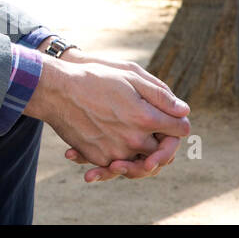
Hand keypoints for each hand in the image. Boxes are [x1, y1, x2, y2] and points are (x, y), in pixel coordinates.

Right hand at [24, 58, 190, 173]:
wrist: (56, 91)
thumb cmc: (93, 78)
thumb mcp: (129, 75)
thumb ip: (160, 94)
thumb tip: (183, 110)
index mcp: (146, 118)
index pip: (180, 129)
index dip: (178, 122)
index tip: (170, 117)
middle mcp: (134, 140)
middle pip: (163, 150)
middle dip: (160, 139)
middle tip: (149, 127)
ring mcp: (116, 152)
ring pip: (141, 160)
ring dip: (140, 151)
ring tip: (129, 133)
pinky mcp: (99, 158)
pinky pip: (117, 162)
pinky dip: (116, 154)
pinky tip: (107, 136)